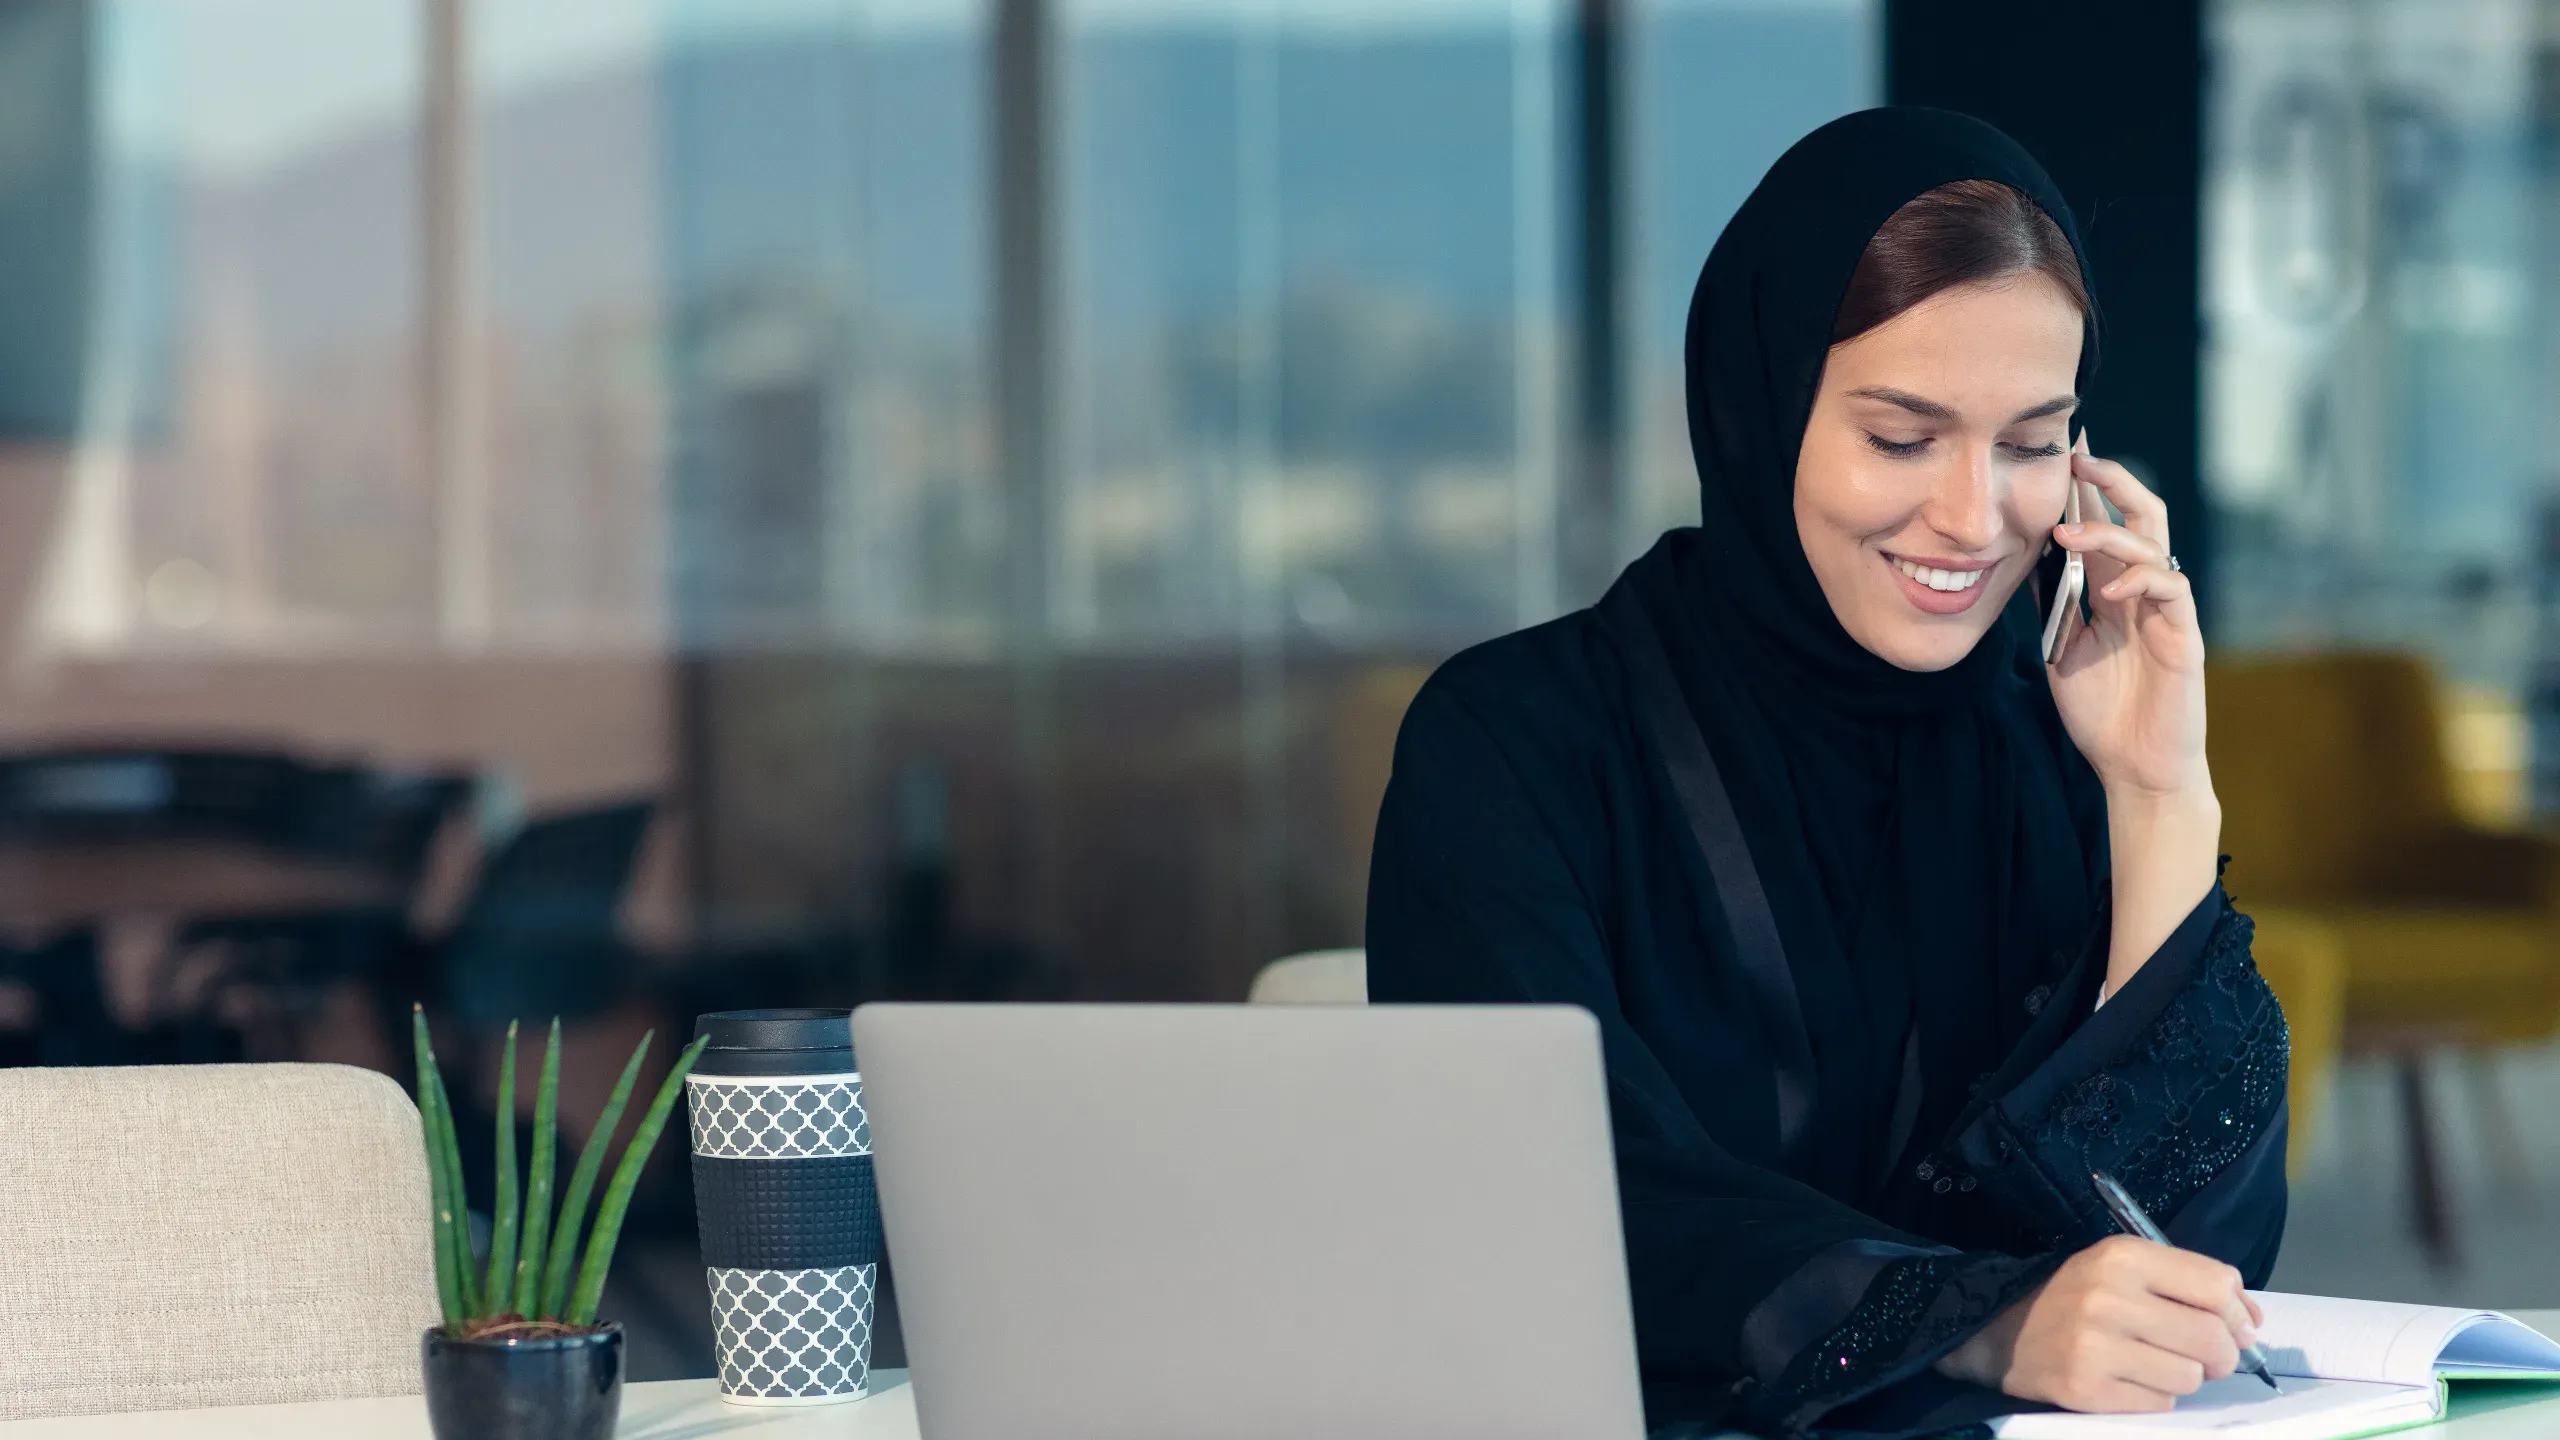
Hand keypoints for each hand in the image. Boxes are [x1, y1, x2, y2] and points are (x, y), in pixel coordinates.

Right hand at [1935, 1235, 2265, 1412]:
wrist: (1998, 1331)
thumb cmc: (2074, 1297)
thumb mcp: (2122, 1268)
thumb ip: (2188, 1283)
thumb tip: (2252, 1322)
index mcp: (2121, 1257)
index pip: (2217, 1284)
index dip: (2238, 1312)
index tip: (2233, 1326)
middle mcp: (2109, 1297)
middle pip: (2213, 1337)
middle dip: (2222, 1355)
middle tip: (2205, 1357)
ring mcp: (2095, 1345)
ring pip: (2190, 1376)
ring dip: (2183, 1377)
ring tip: (2153, 1364)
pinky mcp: (2086, 1388)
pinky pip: (2159, 1403)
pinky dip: (2154, 1397)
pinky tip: (2128, 1380)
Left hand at [2045, 435, 2207, 800]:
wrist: (2133, 766)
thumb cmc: (2100, 709)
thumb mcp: (2061, 645)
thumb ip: (2052, 600)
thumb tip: (2020, 555)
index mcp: (2115, 589)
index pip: (2106, 523)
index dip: (2087, 488)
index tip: (2060, 451)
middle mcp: (2144, 591)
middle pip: (2142, 516)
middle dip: (2112, 481)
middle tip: (2078, 455)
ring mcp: (2167, 611)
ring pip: (2154, 546)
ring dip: (2110, 532)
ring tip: (2068, 532)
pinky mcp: (2184, 637)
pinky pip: (2173, 592)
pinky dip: (2144, 580)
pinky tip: (2114, 586)